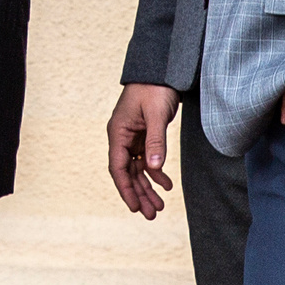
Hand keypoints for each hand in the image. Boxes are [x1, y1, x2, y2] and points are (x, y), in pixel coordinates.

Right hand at [107, 83, 178, 218]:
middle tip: (151, 214)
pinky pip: (147, 160)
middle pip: (128, 173)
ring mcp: (133, 138)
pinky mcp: (144, 136)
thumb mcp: (156, 115)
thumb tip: (154, 169)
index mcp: (118, 132)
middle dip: (139, 194)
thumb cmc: (154, 88)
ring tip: (159, 206)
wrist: (161, 70)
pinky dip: (156, 173)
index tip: (134, 207)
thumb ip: (155, 142)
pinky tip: (166, 185)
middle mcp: (122, 137)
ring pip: (137, 170)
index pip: (118, 168)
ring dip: (148, 188)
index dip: (125, 189)